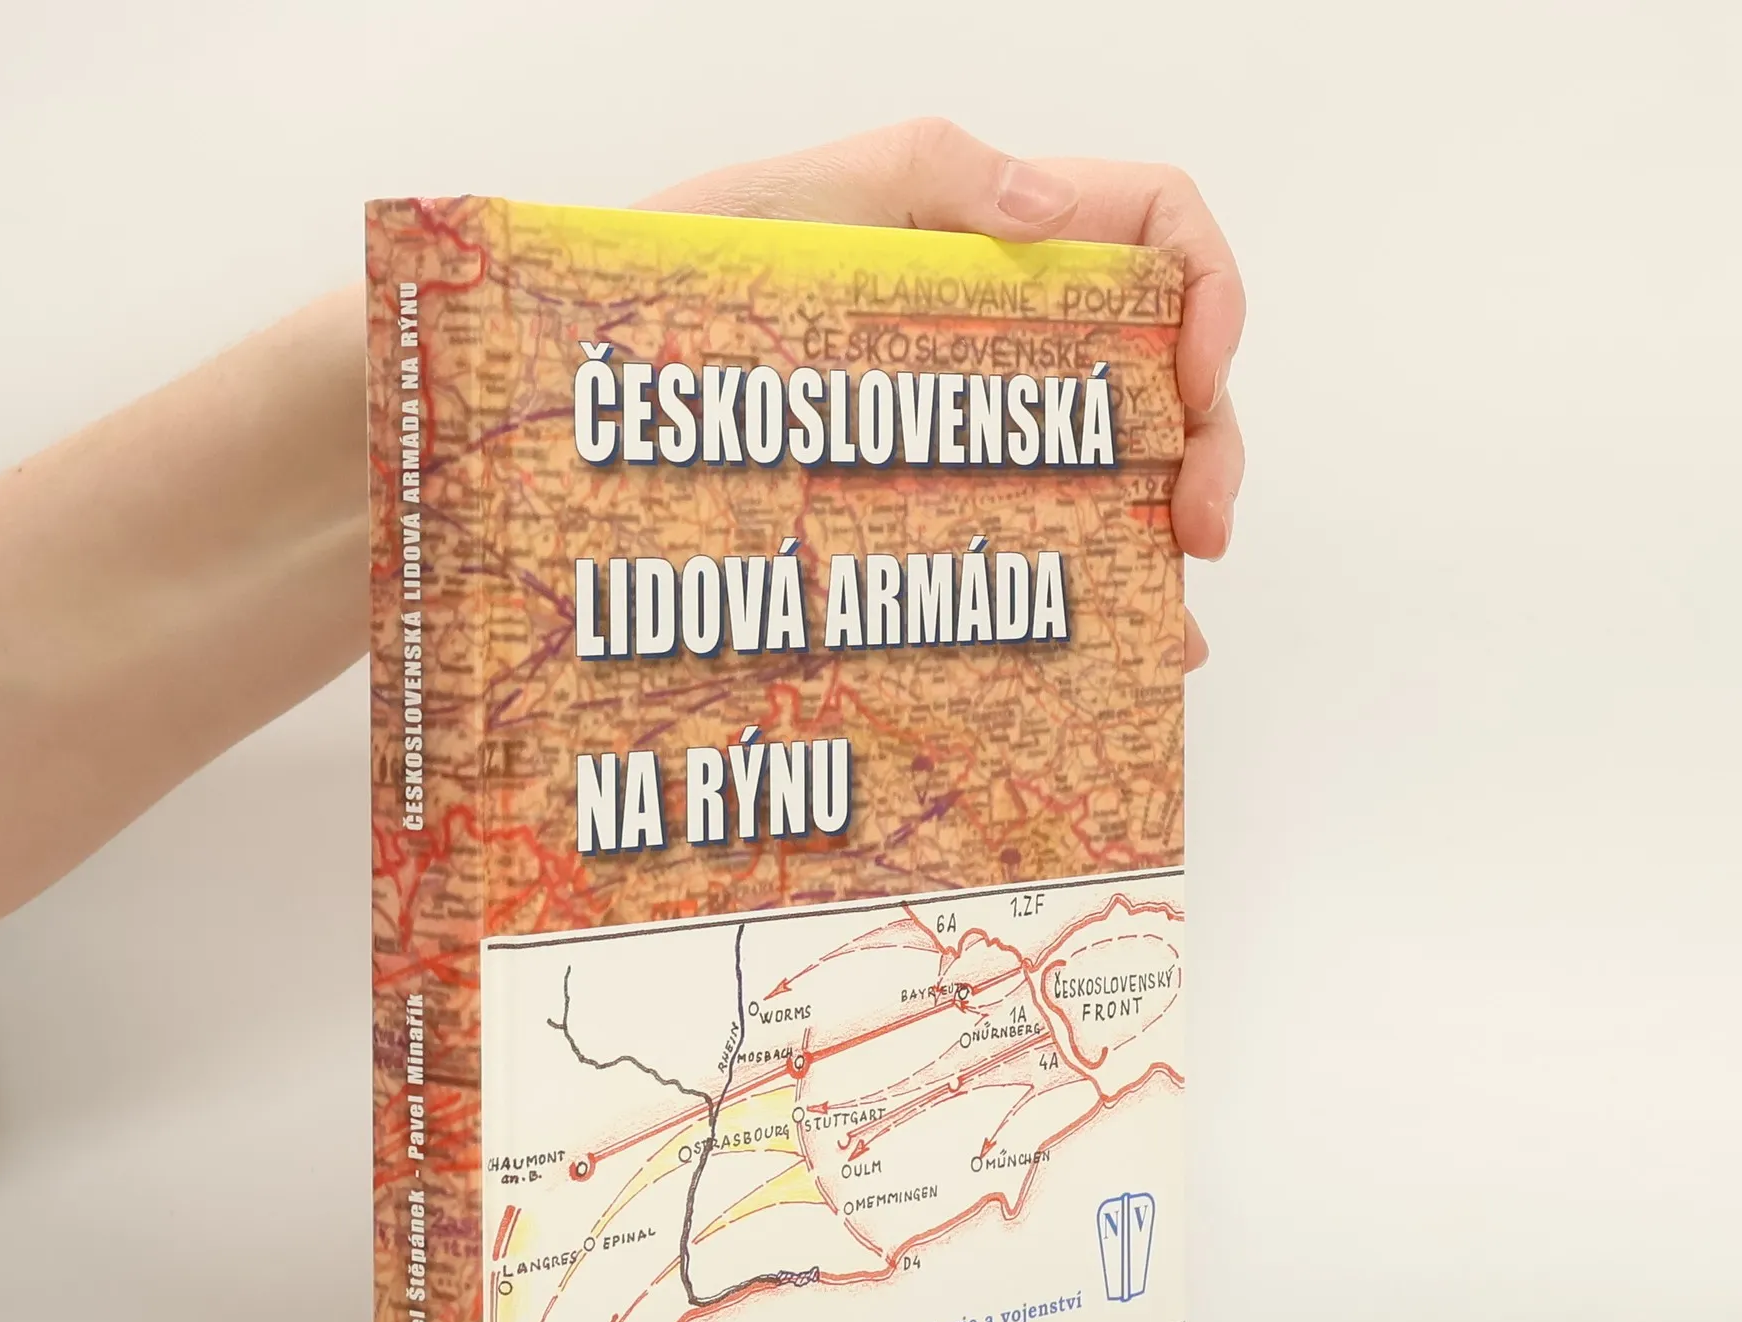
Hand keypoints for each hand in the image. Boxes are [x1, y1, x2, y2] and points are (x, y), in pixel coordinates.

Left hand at [641, 119, 1244, 669]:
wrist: (615, 370)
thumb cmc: (695, 269)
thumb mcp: (807, 197)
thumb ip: (932, 170)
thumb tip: (1054, 211)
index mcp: (1002, 245)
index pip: (1157, 234)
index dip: (1209, 292)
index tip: (1199, 375)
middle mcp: (1011, 341)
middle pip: (1161, 377)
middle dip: (1206, 446)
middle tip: (1201, 532)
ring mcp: (980, 429)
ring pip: (1117, 474)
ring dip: (1163, 538)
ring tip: (1169, 621)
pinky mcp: (938, 503)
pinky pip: (1039, 545)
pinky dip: (1095, 596)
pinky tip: (1122, 647)